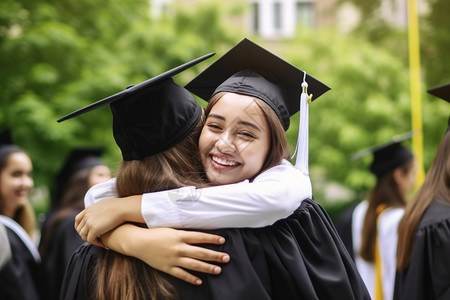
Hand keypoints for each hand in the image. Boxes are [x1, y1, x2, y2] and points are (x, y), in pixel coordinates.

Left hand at [75, 197, 128, 245]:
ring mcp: (89, 222)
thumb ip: (99, 208)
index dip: (79, 227)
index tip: (85, 231)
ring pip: (83, 235)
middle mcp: (87, 215)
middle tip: (94, 238)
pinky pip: (90, 240)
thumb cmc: (120, 205)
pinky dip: (96, 243)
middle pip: (79, 229)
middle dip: (85, 234)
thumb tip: (101, 210)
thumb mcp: (105, 203)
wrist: (123, 208)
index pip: (77, 219)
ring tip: (99, 241)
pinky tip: (103, 244)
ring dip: (91, 239)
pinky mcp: (94, 229)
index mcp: (89, 209)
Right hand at [102, 225, 229, 284]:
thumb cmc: (156, 233)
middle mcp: (178, 247)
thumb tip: (198, 232)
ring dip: (207, 268)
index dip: (213, 239)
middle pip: (201, 252)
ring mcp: (173, 259)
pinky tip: (200, 281)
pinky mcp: (167, 267)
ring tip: (218, 270)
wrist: (138, 242)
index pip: (200, 237)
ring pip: (194, 265)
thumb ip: (185, 232)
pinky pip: (181, 274)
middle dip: (215, 255)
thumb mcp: (171, 228)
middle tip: (227, 258)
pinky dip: (191, 278)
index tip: (223, 240)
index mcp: (180, 235)